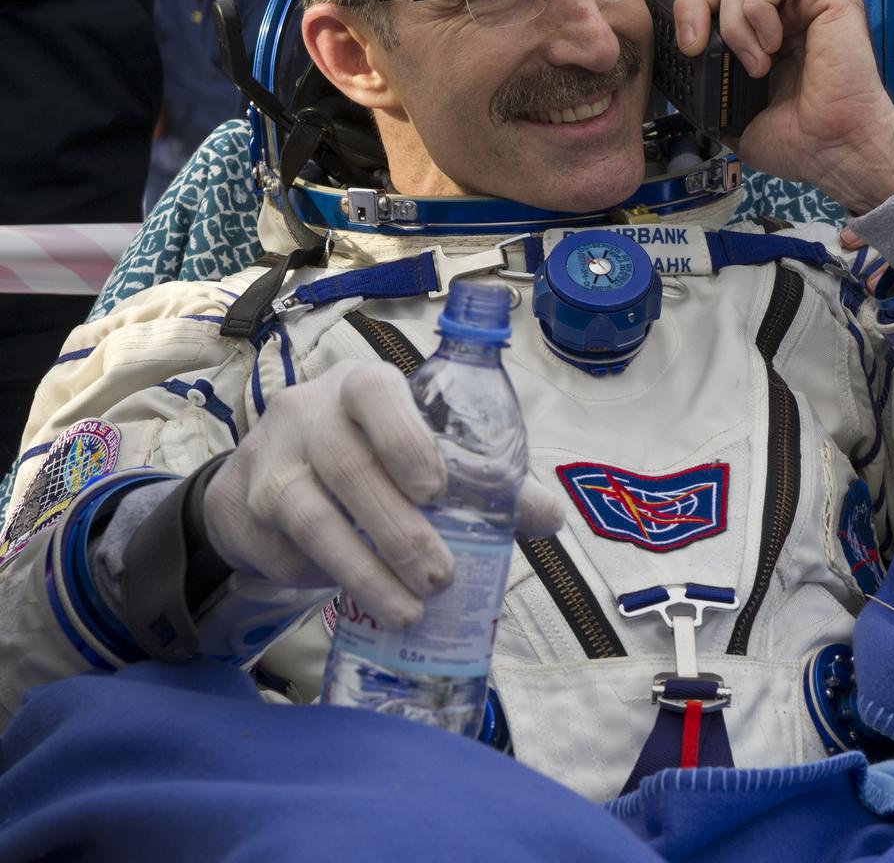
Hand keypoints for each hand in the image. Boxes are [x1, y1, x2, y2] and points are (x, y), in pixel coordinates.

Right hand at [203, 360, 562, 627]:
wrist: (271, 471)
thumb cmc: (370, 455)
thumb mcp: (418, 449)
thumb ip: (484, 479)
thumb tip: (551, 515)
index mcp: (361, 385)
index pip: (374, 393)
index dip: (404, 438)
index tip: (436, 488)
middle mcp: (308, 411)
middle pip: (347, 465)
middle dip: (397, 528)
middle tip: (439, 577)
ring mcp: (269, 457)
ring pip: (310, 514)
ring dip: (363, 570)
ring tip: (408, 610)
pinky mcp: (241, 506)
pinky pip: (285, 550)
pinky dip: (324, 578)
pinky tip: (357, 597)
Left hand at [659, 0, 893, 212]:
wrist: (832, 148)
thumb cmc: (793, 139)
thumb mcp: (729, 110)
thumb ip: (704, 79)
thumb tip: (673, 60)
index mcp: (754, 31)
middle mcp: (778, 9)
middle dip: (692, 6)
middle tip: (692, 47)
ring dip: (732, 22)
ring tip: (754, 65)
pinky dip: (758, 9)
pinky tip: (772, 44)